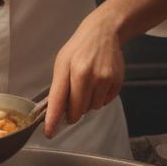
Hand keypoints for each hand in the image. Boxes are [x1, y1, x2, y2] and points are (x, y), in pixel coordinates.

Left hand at [44, 11, 124, 137]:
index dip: (54, 119)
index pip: (60, 101)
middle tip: (73, 94)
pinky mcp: (117, 82)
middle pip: (78, 110)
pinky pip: (105, 102)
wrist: (104, 32)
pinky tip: (98, 82)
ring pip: (92, 108)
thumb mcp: (62, 62)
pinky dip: (100, 97)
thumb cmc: (79, 48)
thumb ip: (59, 87)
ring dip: (87, 102)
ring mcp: (106, 80)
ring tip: (87, 83)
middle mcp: (90, 76)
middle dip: (73, 109)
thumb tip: (56, 112)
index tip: (49, 133)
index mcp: (73, 70)